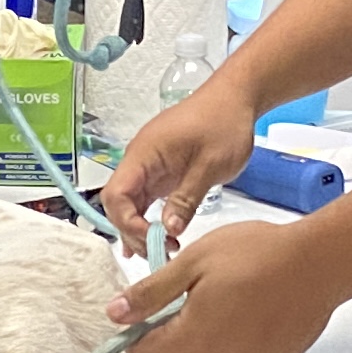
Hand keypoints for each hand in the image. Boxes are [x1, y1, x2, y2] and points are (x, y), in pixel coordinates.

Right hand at [101, 75, 260, 245]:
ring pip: (129, 204)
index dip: (128, 222)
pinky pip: (144, 200)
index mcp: (144, 154)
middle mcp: (139, 161)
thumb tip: (168, 231)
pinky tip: (153, 241)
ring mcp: (149, 167)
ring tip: (160, 252)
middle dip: (133, 232)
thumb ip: (187, 198)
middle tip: (160, 253)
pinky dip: (147, 220)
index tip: (153, 241)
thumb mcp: (210, 165)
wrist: (235, 99)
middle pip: (118, 203)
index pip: (117, 194)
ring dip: (140, 229)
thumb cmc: (224, 123)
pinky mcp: (161, 173)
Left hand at [112, 219, 344, 352]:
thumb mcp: (193, 262)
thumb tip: (115, 314)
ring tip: (210, 312)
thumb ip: (150, 294)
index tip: (149, 312)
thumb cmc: (258, 254)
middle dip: (160, 347)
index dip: (137, 335)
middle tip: (178, 309)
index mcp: (193, 339)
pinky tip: (239, 323)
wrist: (318, 264)